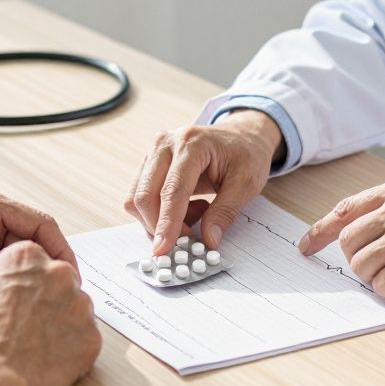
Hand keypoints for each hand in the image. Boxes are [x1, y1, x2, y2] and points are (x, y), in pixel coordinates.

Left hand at [0, 186, 77, 289]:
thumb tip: (17, 283)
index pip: (40, 223)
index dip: (60, 250)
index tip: (69, 274)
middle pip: (33, 239)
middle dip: (45, 265)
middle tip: (57, 292)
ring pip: (18, 255)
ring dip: (25, 274)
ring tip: (36, 298)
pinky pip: (0, 264)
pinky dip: (7, 279)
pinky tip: (11, 297)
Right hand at [0, 240, 101, 385]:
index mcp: (28, 257)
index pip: (35, 261)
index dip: (26, 283)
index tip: (20, 298)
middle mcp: (60, 274)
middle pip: (60, 283)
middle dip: (47, 301)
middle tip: (28, 324)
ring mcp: (80, 306)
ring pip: (75, 311)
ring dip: (61, 324)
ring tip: (36, 346)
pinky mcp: (91, 337)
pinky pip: (85, 340)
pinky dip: (71, 351)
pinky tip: (48, 361)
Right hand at [125, 110, 285, 255]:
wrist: (242, 136)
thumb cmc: (246, 154)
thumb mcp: (247, 183)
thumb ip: (225, 212)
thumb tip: (208, 240)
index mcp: (192, 144)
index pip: (171, 190)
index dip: (166, 223)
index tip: (164, 249)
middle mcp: (165, 144)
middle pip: (145, 195)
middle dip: (160, 226)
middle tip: (188, 240)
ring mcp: (153, 152)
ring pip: (137, 198)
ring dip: (161, 219)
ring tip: (198, 212)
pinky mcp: (149, 164)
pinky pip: (142, 196)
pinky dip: (161, 212)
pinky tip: (188, 206)